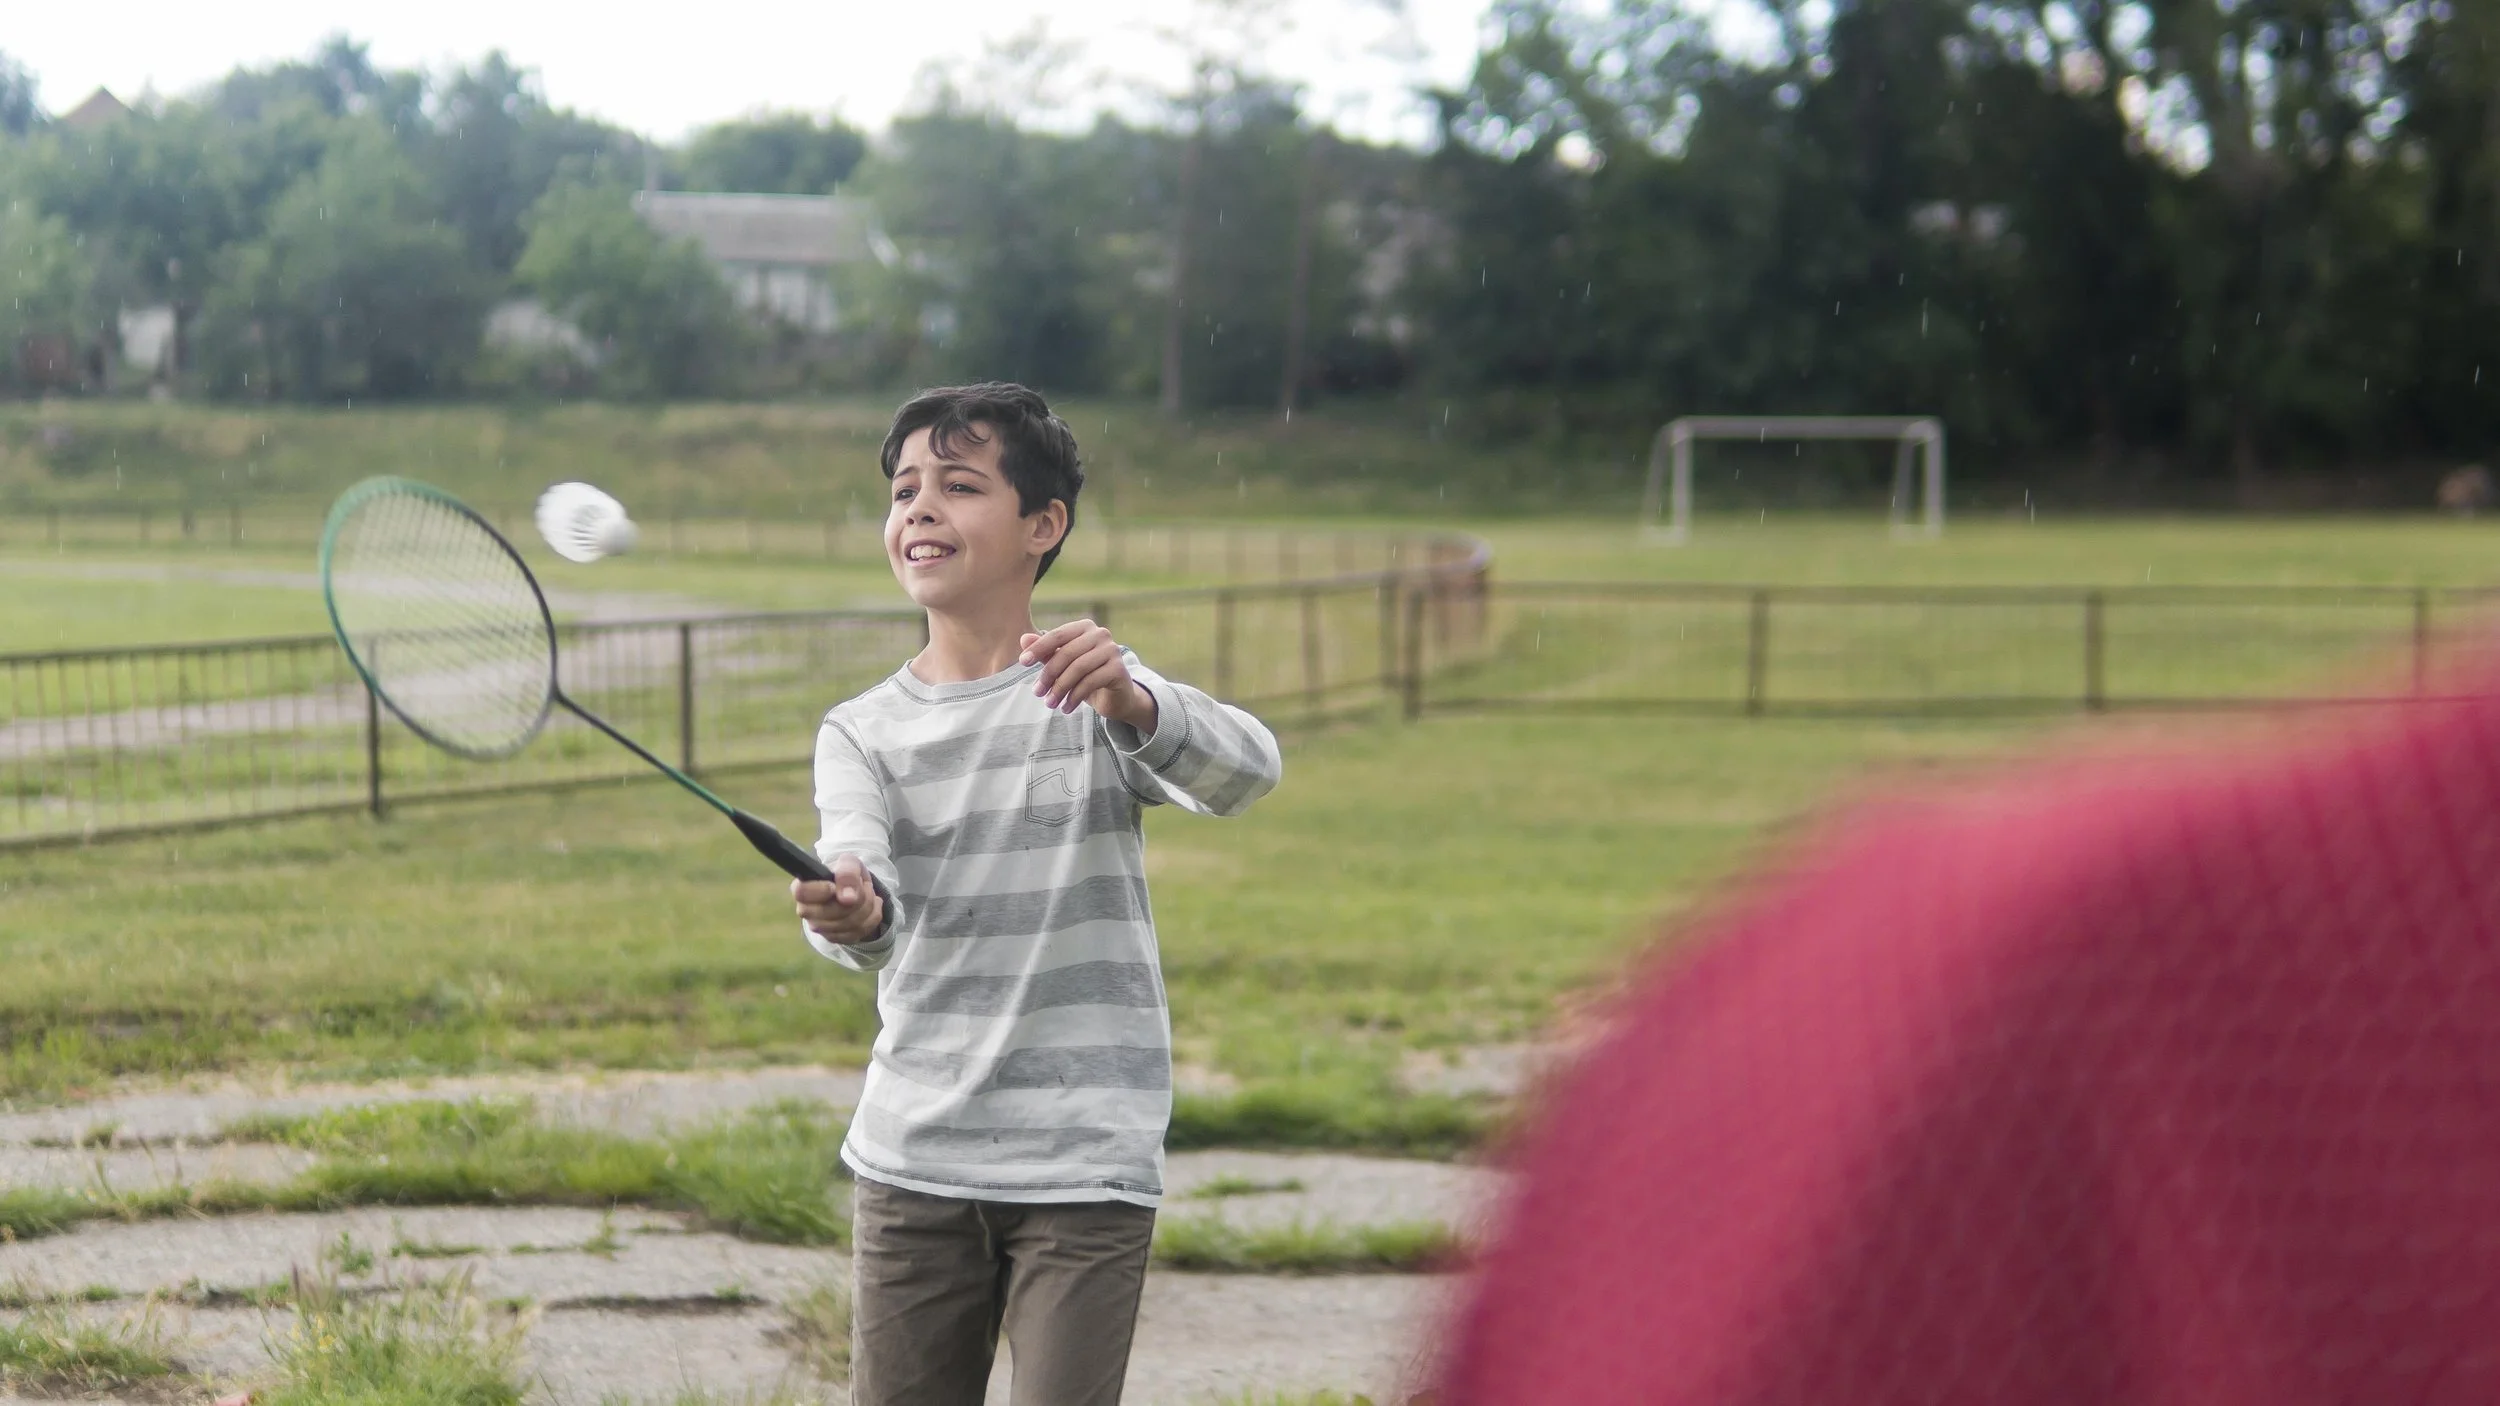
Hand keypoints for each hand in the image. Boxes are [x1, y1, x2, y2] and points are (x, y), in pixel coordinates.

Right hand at [793, 854, 884, 945]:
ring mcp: (819, 928)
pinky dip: (872, 917)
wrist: (853, 888)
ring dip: (868, 905)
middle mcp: (806, 911)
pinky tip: (871, 906)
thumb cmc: (845, 873)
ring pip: (850, 924)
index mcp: (802, 888)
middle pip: (833, 912)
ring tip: (868, 893)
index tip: (835, 885)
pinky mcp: (835, 938)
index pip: (802, 893)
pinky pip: (860, 932)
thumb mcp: (849, 863)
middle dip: (858, 896)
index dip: (822, 890)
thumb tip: (848, 898)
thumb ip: (847, 873)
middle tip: (863, 884)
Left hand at [1020, 620, 1157, 729]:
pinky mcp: (1118, 669)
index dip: (1039, 648)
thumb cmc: (1086, 677)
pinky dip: (1074, 697)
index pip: (1057, 635)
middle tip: (1037, 692)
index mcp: (1085, 627)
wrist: (1116, 697)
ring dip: (1060, 688)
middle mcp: (1101, 634)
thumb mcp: (1063, 665)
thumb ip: (1046, 652)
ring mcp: (1112, 650)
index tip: (1023, 662)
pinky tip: (1066, 708)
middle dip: (1049, 674)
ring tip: (1050, 704)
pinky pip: (1090, 682)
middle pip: (1067, 653)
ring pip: (1078, 668)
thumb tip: (1023, 639)